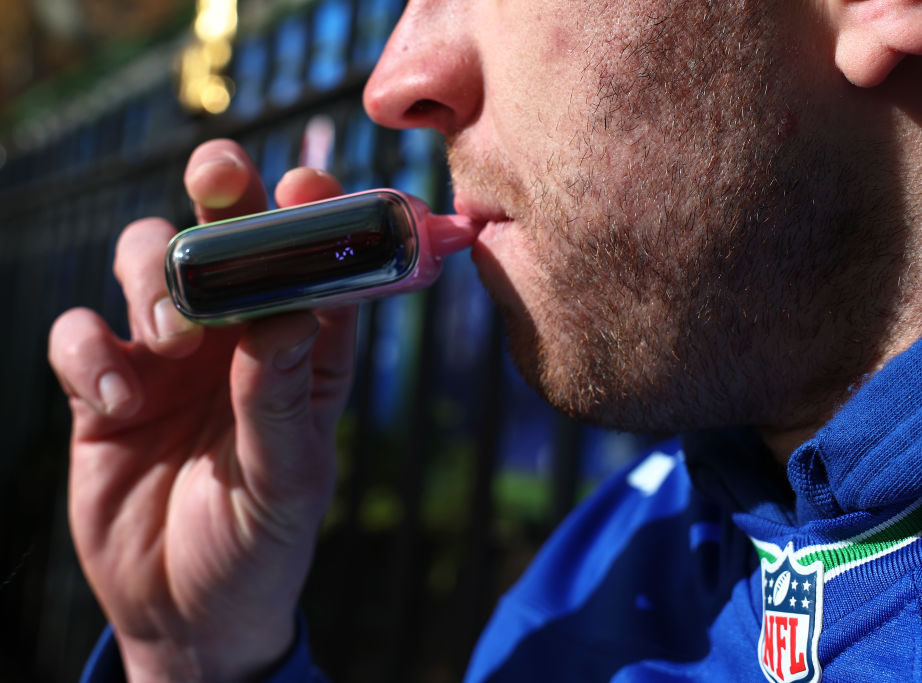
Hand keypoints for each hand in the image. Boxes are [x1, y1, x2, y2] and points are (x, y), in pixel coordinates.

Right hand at [48, 140, 355, 680]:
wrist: (184, 610)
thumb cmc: (258, 543)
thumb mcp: (286, 480)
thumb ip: (283, 399)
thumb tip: (285, 313)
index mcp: (301, 350)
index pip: (312, 261)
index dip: (312, 215)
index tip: (308, 187)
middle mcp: (235, 336)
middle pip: (224, 232)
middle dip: (222, 191)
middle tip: (220, 176)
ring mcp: (167, 355)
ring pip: (148, 259)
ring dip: (155, 279)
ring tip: (172, 339)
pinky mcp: (103, 385)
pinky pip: (79, 333)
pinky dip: (88, 354)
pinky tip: (114, 405)